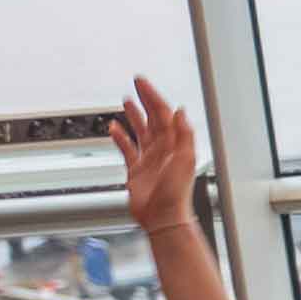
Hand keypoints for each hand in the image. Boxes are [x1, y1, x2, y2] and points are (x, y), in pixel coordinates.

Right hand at [110, 76, 199, 236]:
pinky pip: (128, 149)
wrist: (163, 216)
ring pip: (141, 131)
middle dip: (145, 100)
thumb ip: (184, 134)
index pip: (163, 113)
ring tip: (128, 101)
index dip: (153, 96)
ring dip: (134, 115)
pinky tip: (115, 128)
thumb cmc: (176, 193)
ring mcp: (150, 159)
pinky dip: (121, 137)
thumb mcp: (185, 160)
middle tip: (137, 84)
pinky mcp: (137, 170)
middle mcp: (163, 149)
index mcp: (175, 144)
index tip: (142, 83)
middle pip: (153, 118)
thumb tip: (180, 111)